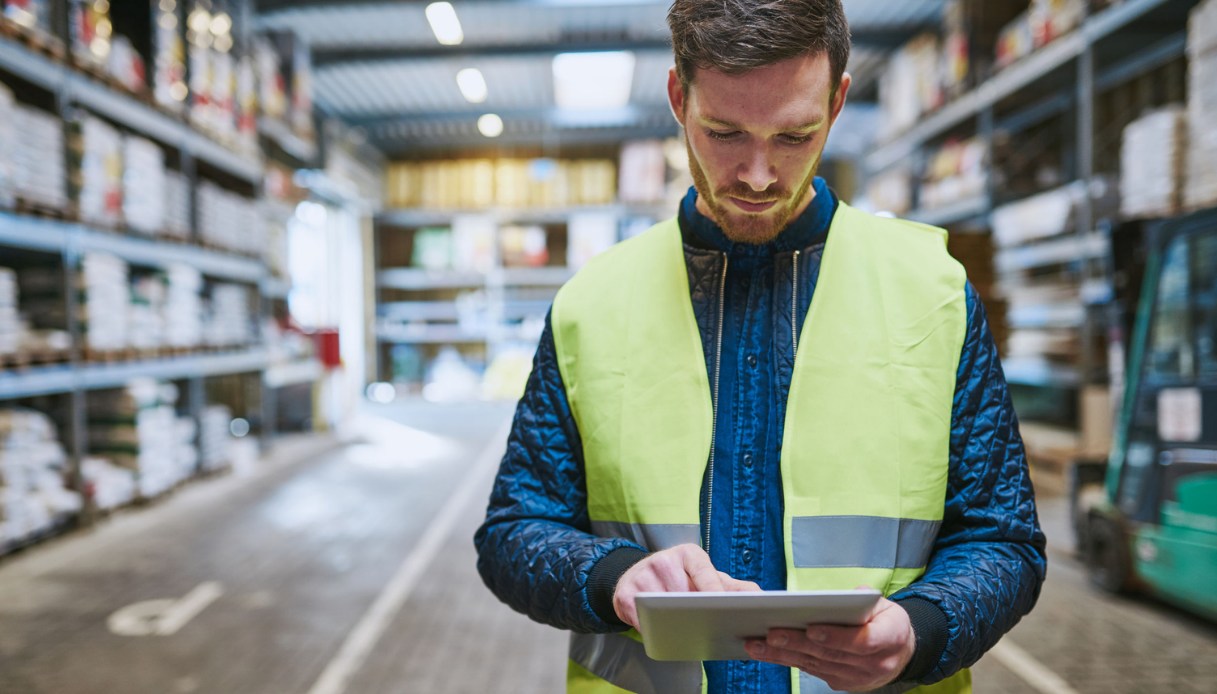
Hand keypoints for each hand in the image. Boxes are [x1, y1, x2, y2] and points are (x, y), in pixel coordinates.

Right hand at [612, 543, 759, 627]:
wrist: (635, 577)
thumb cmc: (678, 579)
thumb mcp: (705, 576)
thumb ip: (732, 587)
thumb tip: (760, 597)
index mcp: (688, 554)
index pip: (704, 570)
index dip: (713, 589)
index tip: (722, 606)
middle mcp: (664, 560)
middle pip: (683, 592)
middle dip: (694, 611)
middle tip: (708, 626)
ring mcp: (642, 576)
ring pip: (662, 607)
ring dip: (673, 622)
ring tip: (684, 631)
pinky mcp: (624, 593)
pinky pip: (642, 617)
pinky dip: (652, 628)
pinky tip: (660, 631)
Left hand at [744, 593, 914, 690]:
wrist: (901, 652)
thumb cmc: (887, 621)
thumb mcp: (884, 604)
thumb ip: (864, 598)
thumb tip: (838, 599)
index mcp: (891, 638)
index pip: (862, 641)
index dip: (836, 636)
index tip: (811, 629)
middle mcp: (876, 664)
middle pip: (831, 654)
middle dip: (797, 644)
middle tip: (770, 634)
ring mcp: (859, 678)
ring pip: (816, 665)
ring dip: (784, 656)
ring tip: (757, 644)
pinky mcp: (844, 683)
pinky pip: (813, 672)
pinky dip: (790, 661)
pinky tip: (768, 653)